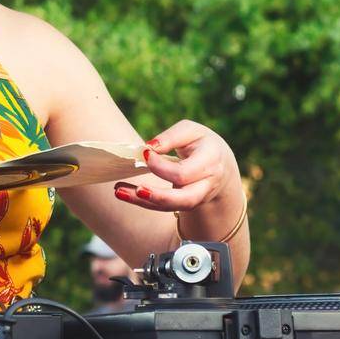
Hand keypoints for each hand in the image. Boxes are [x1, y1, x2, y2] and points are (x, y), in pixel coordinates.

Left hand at [113, 120, 241, 219]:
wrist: (220, 165)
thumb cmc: (201, 143)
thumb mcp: (191, 131)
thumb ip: (171, 137)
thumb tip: (149, 148)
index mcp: (211, 161)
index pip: (184, 172)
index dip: (161, 166)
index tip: (144, 153)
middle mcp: (207, 184)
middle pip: (185, 199)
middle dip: (158, 196)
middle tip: (137, 188)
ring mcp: (198, 198)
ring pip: (173, 207)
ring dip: (143, 202)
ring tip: (119, 192)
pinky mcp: (185, 204)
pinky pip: (164, 207)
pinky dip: (142, 202)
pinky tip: (123, 193)